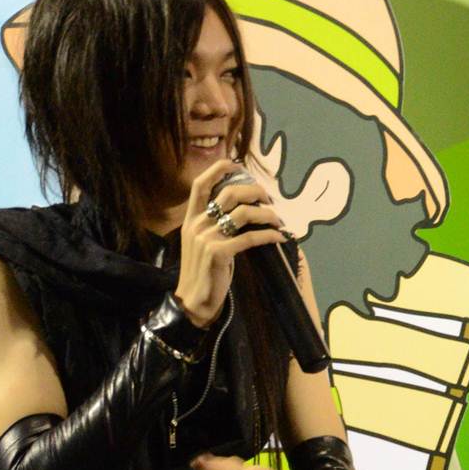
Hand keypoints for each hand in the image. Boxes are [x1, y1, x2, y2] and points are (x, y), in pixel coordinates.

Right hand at [175, 160, 286, 327]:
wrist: (192, 303)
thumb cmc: (202, 273)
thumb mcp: (203, 244)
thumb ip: (215, 225)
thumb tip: (243, 210)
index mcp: (190, 220)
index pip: (200, 184)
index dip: (219, 169)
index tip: (239, 166)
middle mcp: (196, 225)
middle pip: (229, 193)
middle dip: (254, 191)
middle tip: (269, 200)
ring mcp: (206, 239)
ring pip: (243, 213)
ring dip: (266, 214)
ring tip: (278, 219)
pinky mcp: (218, 253)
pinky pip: (249, 237)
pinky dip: (268, 235)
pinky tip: (278, 237)